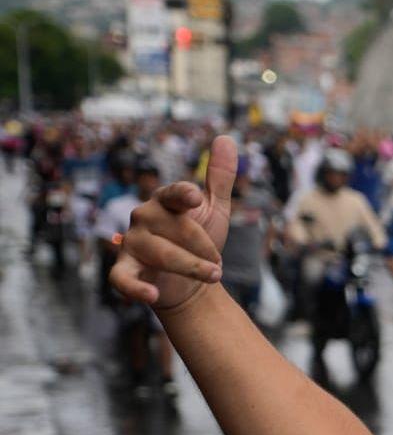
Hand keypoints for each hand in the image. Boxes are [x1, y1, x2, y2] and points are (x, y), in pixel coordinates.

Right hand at [109, 135, 234, 308]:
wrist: (190, 283)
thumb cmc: (200, 242)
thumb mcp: (215, 209)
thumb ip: (219, 178)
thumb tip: (227, 138)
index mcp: (165, 202)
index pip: (173, 193)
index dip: (183, 194)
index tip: (195, 197)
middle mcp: (144, 218)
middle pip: (174, 227)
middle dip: (203, 247)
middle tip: (220, 265)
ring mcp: (132, 244)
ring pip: (159, 253)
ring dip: (191, 267)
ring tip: (216, 276)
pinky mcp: (125, 271)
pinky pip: (122, 279)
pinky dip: (135, 288)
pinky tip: (153, 296)